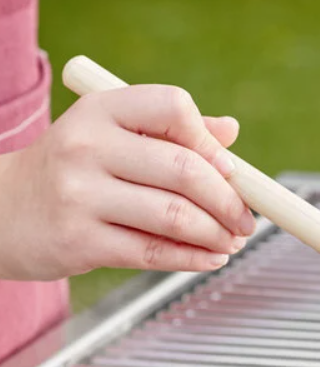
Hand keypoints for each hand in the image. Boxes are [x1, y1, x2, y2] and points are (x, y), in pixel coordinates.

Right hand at [0, 85, 254, 280]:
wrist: (1, 210)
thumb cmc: (74, 169)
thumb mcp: (113, 135)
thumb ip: (172, 131)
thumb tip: (230, 131)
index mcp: (102, 110)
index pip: (173, 108)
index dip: (212, 142)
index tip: (233, 171)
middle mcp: (87, 146)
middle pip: (184, 170)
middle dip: (230, 201)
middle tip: (248, 221)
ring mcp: (79, 195)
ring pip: (174, 217)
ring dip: (217, 234)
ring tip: (234, 241)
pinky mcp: (78, 241)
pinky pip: (152, 252)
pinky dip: (193, 258)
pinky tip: (212, 258)